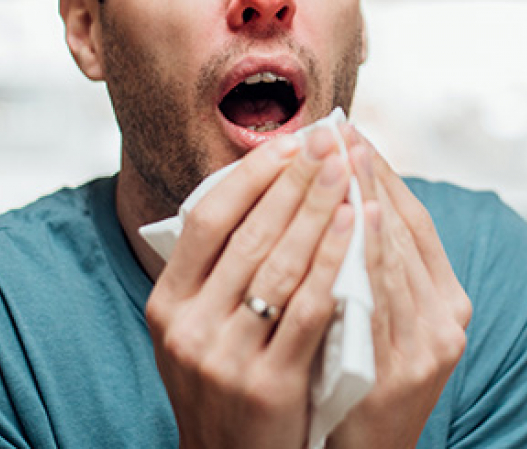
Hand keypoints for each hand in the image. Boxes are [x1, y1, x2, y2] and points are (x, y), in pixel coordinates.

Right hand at [145, 128, 355, 448]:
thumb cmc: (224, 386)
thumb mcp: (197, 330)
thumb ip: (215, 272)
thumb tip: (257, 187)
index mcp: (167, 304)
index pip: (207, 219)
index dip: (250, 175)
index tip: (289, 141)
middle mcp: (187, 327)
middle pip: (249, 233)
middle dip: (295, 180)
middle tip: (329, 140)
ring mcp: (225, 357)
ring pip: (282, 264)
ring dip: (320, 209)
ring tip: (349, 170)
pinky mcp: (268, 385)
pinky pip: (310, 309)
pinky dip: (337, 261)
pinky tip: (359, 226)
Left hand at [329, 129, 472, 448]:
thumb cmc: (361, 385)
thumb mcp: (382, 325)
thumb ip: (374, 271)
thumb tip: (344, 202)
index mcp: (449, 303)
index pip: (417, 223)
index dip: (385, 174)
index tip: (353, 133)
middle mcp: (447, 320)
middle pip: (405, 231)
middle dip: (369, 174)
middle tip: (337, 127)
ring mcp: (428, 346)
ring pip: (397, 256)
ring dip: (367, 199)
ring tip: (340, 153)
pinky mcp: (402, 372)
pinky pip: (381, 298)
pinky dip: (370, 253)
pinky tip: (356, 215)